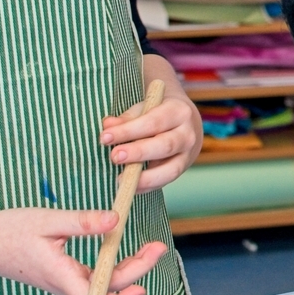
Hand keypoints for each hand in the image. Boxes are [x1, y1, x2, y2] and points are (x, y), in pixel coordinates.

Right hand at [0, 207, 169, 294]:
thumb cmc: (8, 231)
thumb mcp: (48, 221)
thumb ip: (82, 222)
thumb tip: (116, 220)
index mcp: (61, 276)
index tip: (145, 284)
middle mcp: (64, 284)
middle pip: (107, 291)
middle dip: (137, 272)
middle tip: (159, 247)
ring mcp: (62, 282)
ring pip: (101, 286)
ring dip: (127, 270)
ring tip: (149, 248)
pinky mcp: (60, 275)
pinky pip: (92, 278)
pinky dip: (112, 267)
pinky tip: (123, 251)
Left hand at [103, 74, 202, 191]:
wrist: (187, 121)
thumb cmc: (160, 111)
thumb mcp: (146, 106)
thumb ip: (127, 117)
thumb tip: (108, 126)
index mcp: (178, 111)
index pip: (153, 122)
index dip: (128, 131)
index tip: (105, 137)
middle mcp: (188, 134)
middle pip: (165, 145)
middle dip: (138, 152)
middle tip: (114, 156)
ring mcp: (188, 155)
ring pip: (171, 170)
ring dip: (144, 177)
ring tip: (120, 179)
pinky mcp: (183, 169)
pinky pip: (166, 181)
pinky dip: (147, 186)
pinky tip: (130, 187)